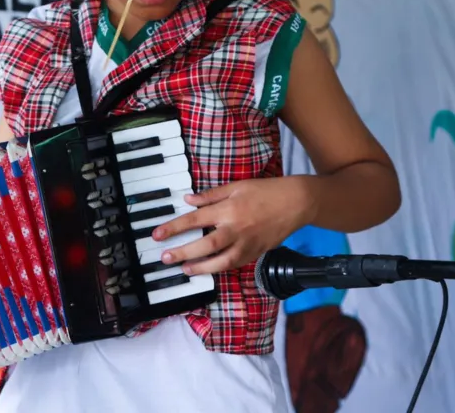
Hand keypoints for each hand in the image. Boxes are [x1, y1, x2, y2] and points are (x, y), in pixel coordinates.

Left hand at [151, 177, 310, 275]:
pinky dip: (219, 269)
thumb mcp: (236, 186)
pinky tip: (208, 269)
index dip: (174, 228)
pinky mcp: (256, 253)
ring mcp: (247, 244)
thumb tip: (188, 200)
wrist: (296, 203)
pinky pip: (234, 265)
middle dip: (182, 252)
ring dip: (200, 268)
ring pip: (220, 262)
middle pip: (204, 245)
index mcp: (229, 209)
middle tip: (165, 257)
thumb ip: (211, 196)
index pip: (195, 220)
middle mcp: (236, 229)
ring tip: (184, 269)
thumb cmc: (266, 191)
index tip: (157, 235)